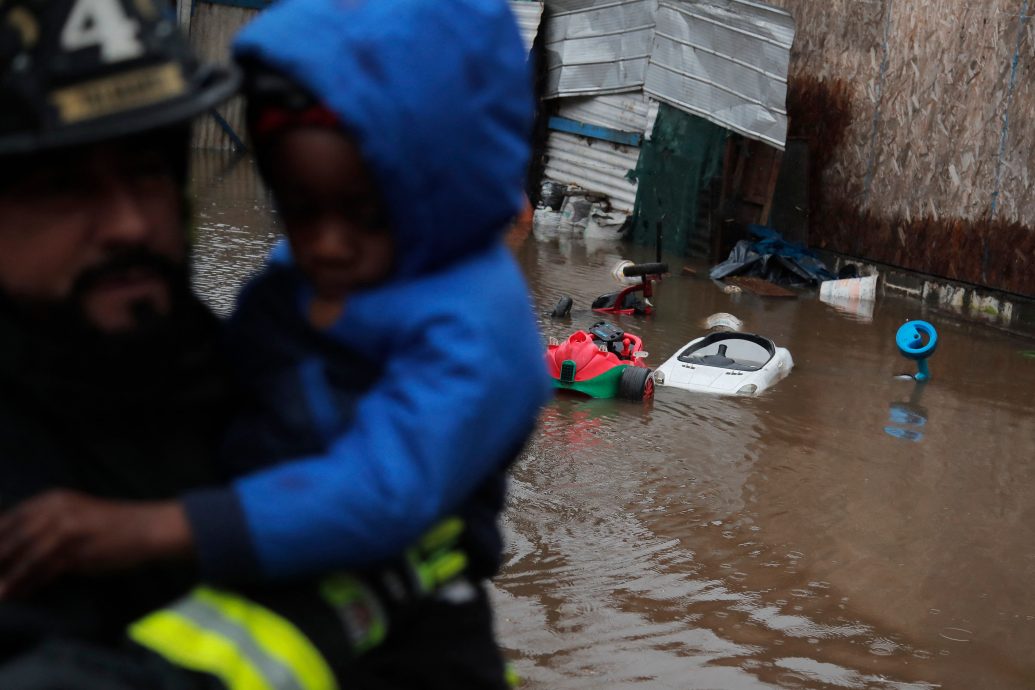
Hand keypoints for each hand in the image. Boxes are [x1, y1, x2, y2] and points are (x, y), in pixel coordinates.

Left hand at [0, 490, 192, 597]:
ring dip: (7, 577)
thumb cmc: (111, 524)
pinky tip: (16, 595)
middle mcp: (55, 510)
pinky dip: (27, 584)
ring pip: (25, 556)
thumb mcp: (74, 515)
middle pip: (12, 537)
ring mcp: (65, 530)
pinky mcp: (76, 550)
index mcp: (52, 500)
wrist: (147, 528)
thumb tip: (13, 546)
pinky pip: (43, 571)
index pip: (9, 519)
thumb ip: (46, 524)